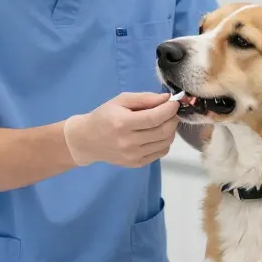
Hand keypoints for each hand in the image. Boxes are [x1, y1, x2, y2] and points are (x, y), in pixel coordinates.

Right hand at [63, 92, 179, 167]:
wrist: (87, 140)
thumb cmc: (104, 116)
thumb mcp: (120, 100)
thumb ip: (144, 98)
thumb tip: (167, 99)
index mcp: (122, 123)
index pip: (154, 118)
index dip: (169, 109)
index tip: (174, 102)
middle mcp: (128, 142)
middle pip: (163, 132)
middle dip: (173, 119)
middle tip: (172, 112)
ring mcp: (133, 156)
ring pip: (165, 143)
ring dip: (171, 130)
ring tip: (165, 122)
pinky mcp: (137, 163)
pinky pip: (160, 152)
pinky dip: (164, 142)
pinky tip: (157, 134)